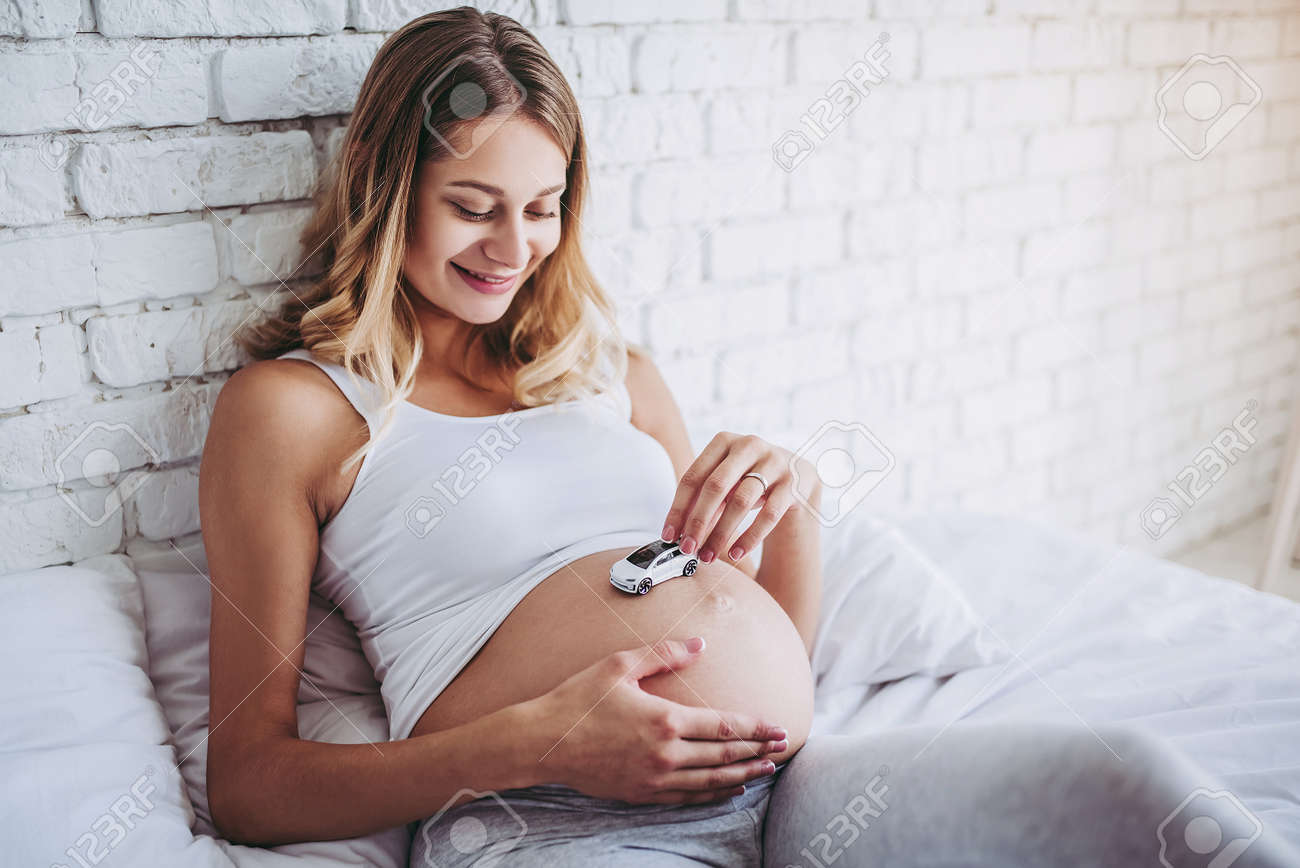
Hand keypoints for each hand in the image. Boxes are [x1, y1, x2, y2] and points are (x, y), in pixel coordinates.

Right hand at [528, 637, 789, 804]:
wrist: (543, 742)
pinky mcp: (642, 794)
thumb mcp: (620, 666)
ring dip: (741, 775)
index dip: (755, 728)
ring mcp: (654, 778)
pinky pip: (688, 798)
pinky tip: (728, 789)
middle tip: (782, 747)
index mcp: (665, 720)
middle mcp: (665, 754)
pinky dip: (713, 794)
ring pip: (710, 781)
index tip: (778, 727)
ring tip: (764, 770)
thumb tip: (700, 645)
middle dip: (757, 751)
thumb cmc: (578, 699)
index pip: (724, 726)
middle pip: (724, 756)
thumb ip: (664, 653)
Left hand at [661, 432, 819, 566]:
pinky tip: (735, 553)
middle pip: (715, 486)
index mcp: (724, 441)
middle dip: (698, 521)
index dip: (678, 508)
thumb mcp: (725, 481)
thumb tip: (678, 532)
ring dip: (721, 533)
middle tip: (687, 548)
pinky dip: (749, 537)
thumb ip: (702, 499)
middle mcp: (749, 446)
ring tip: (708, 555)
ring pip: (741, 501)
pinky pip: (768, 515)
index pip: (693, 477)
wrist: (797, 475)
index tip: (669, 535)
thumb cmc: (749, 479)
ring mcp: (774, 463)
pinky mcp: (793, 484)